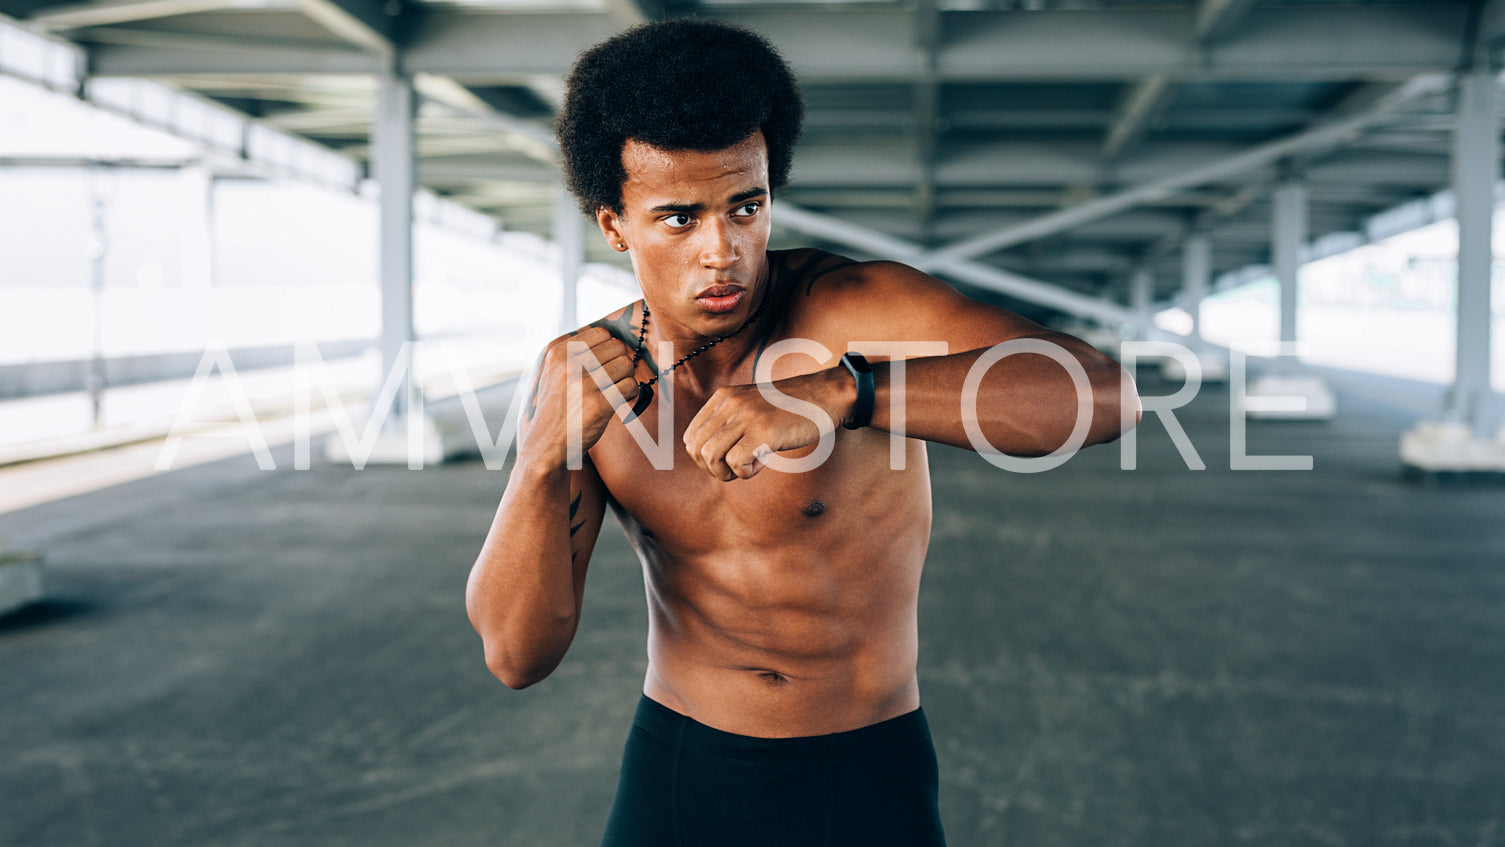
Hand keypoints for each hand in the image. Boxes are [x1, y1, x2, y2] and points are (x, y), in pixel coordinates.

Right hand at [524, 327, 639, 466]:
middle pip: (617, 346)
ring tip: (614, 391)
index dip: (609, 349)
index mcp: (558, 351)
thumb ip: (575, 352)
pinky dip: (630, 394)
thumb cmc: (556, 408)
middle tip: (613, 380)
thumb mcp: (553, 373)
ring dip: (626, 378)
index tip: (605, 365)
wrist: (546, 445)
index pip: (601, 333)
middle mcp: (569, 363)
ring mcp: (584, 383)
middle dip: (620, 362)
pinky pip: (630, 386)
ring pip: (626, 364)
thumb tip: (610, 336)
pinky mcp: (599, 403)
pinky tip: (618, 402)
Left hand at [682, 368, 850, 480]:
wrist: (824, 396)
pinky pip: (736, 463)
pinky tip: (762, 463)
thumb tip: (707, 455)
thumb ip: (729, 421)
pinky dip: (745, 473)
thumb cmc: (790, 407)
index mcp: (723, 397)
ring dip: (726, 472)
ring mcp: (747, 416)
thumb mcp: (751, 405)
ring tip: (748, 466)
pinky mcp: (765, 431)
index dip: (703, 458)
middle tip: (735, 469)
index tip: (726, 460)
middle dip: (711, 469)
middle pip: (695, 449)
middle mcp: (731, 403)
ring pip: (710, 456)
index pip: (690, 436)